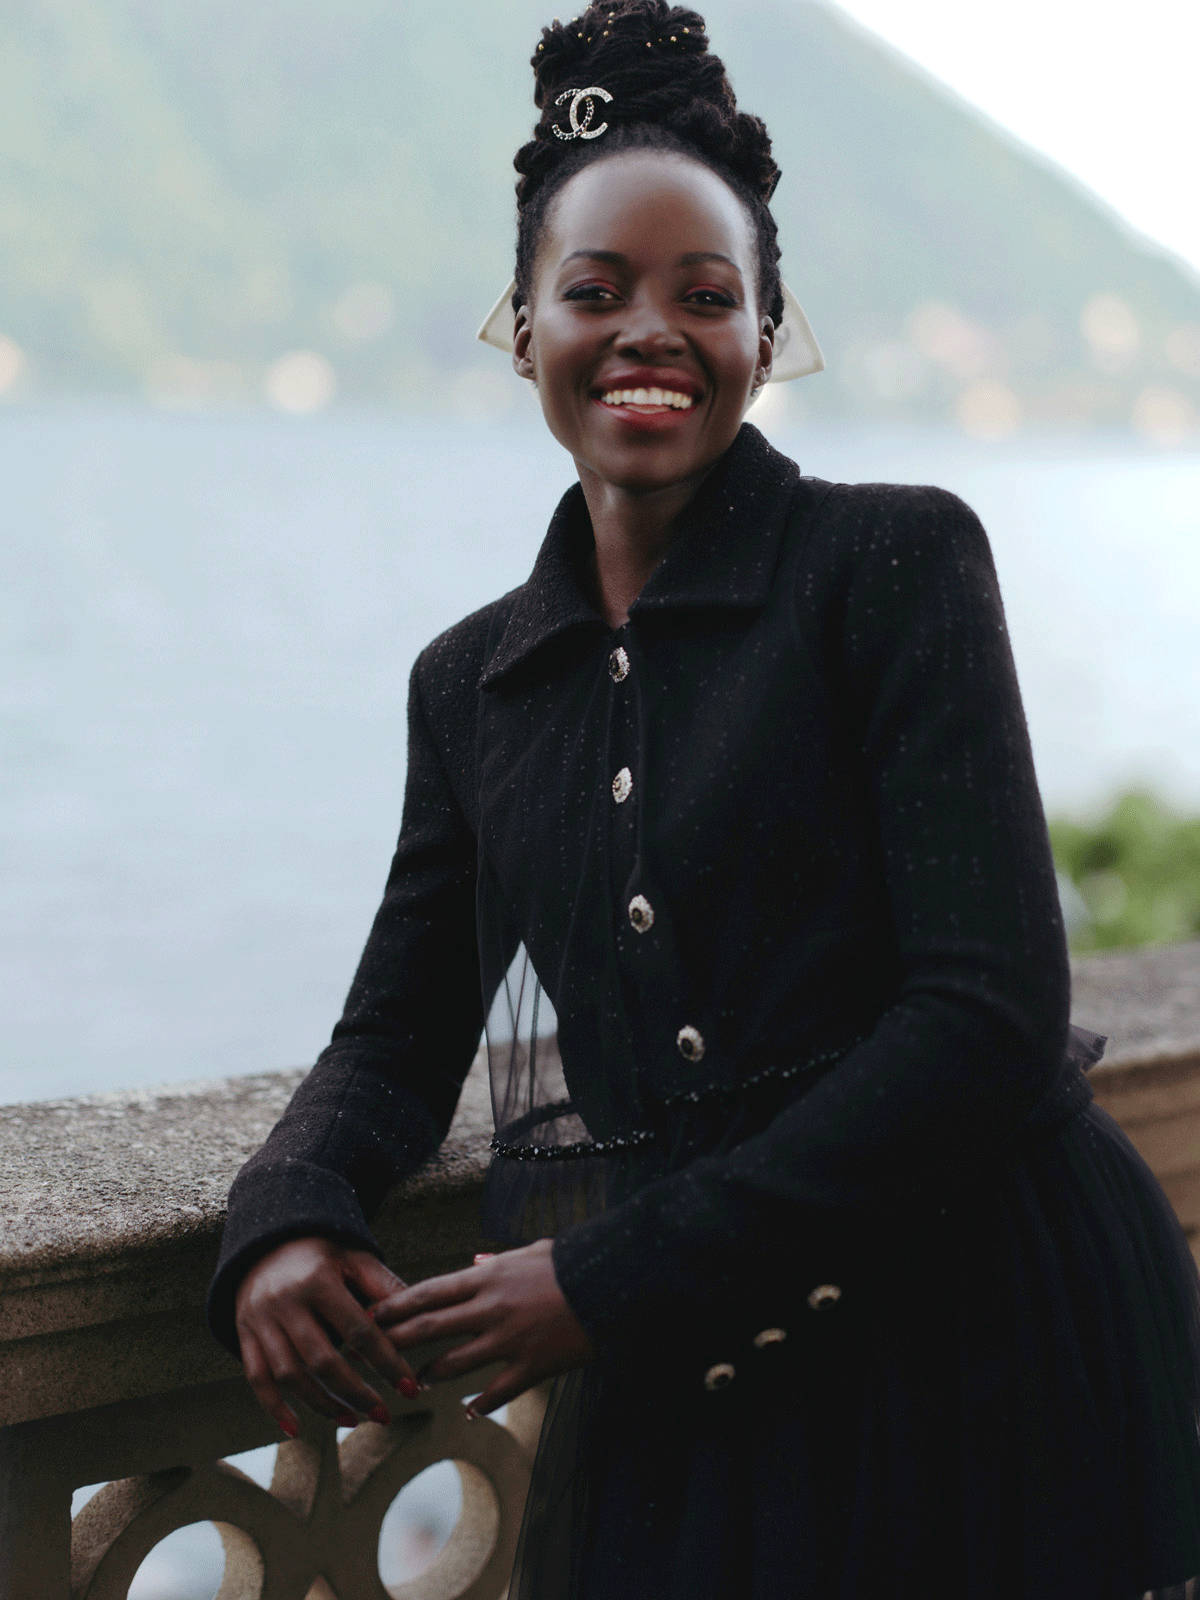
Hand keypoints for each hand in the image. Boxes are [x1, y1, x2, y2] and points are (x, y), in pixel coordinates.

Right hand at [234, 1237, 420, 1436]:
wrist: (267, 1240)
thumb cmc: (323, 1253)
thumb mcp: (355, 1258)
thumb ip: (384, 1287)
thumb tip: (419, 1319)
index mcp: (318, 1280)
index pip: (359, 1331)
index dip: (387, 1362)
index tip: (409, 1389)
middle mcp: (285, 1301)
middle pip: (322, 1360)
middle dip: (356, 1392)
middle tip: (383, 1415)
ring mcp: (260, 1320)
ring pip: (290, 1375)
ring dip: (322, 1405)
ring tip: (352, 1420)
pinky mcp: (244, 1334)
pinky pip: (257, 1378)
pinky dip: (273, 1408)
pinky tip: (296, 1430)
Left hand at [370, 1239, 594, 1414]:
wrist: (611, 1280)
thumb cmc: (570, 1260)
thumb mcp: (529, 1251)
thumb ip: (496, 1259)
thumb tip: (474, 1259)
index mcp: (487, 1277)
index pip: (428, 1292)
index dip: (395, 1305)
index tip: (370, 1315)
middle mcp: (490, 1308)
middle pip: (430, 1327)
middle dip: (396, 1342)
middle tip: (369, 1354)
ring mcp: (509, 1340)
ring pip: (455, 1364)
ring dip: (430, 1374)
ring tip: (415, 1382)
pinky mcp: (532, 1366)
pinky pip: (497, 1391)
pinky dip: (479, 1404)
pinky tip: (468, 1411)